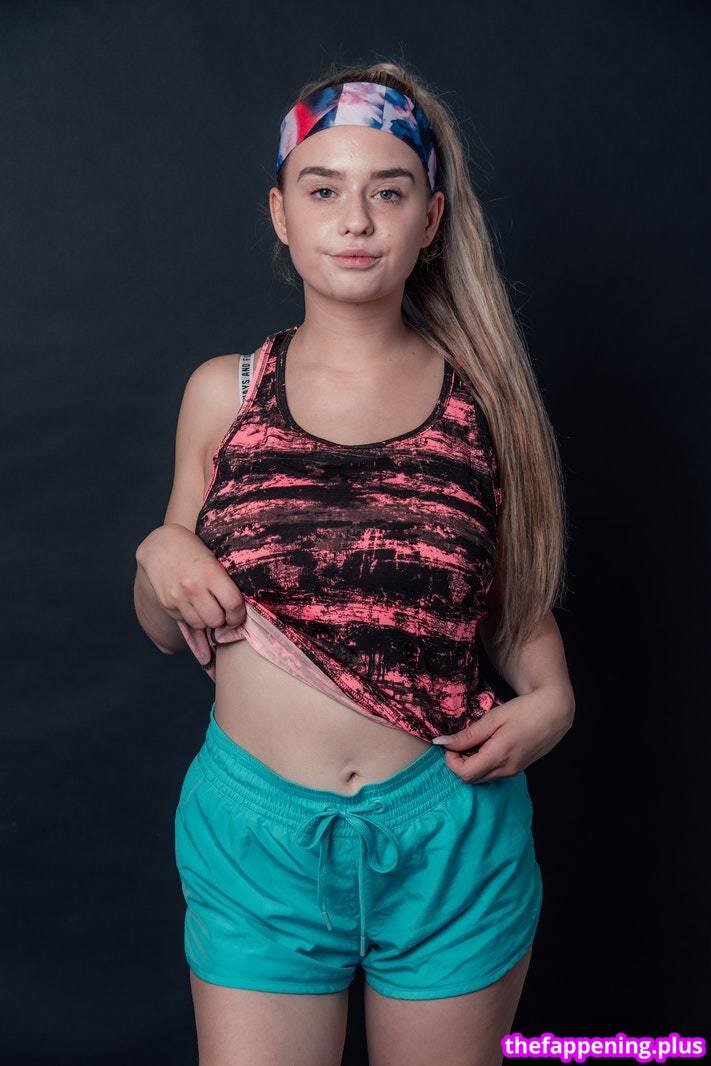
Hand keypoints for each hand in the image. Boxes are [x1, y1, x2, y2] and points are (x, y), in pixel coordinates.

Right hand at [136, 523, 245, 631]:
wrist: (159, 544)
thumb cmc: (193, 550)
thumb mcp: (213, 560)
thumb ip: (224, 582)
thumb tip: (237, 608)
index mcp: (210, 573)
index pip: (233, 604)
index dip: (238, 614)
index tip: (238, 615)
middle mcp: (193, 587)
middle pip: (216, 620)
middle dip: (222, 619)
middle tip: (222, 612)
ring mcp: (177, 597)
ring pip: (200, 624)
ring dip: (205, 620)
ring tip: (206, 607)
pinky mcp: (166, 604)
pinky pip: (184, 620)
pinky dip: (190, 616)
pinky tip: (190, 602)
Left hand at [431, 686, 574, 782]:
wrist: (555, 712)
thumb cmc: (525, 710)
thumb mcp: (493, 719)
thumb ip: (467, 735)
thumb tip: (441, 742)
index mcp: (499, 756)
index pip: (464, 773)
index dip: (451, 760)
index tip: (452, 743)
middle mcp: (507, 769)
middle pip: (471, 779)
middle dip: (460, 763)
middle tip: (463, 741)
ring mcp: (514, 771)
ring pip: (482, 778)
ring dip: (472, 764)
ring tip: (478, 741)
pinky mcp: (519, 769)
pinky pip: (494, 774)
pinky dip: (484, 764)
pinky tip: (489, 745)